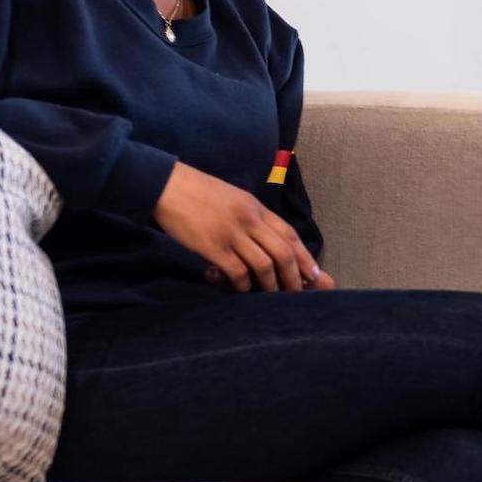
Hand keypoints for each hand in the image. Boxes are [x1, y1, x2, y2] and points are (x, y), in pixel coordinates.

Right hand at [153, 161, 322, 292]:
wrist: (167, 185)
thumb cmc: (199, 193)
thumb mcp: (234, 198)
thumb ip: (251, 217)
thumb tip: (267, 240)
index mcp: (256, 207)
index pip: (288, 234)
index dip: (304, 257)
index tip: (314, 275)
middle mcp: (249, 219)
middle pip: (283, 252)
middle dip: (293, 277)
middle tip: (296, 293)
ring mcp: (231, 233)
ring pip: (264, 264)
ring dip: (270, 285)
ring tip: (270, 296)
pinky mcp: (212, 245)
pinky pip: (237, 271)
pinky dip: (243, 285)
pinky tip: (241, 289)